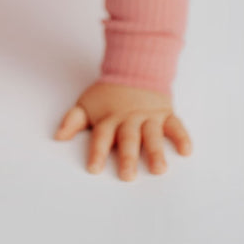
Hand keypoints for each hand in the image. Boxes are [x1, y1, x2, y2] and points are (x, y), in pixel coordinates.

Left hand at [54, 81, 192, 180]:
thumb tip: (57, 137)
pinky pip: (176, 125)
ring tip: (159, 169)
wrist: (135, 68)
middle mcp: (129, 119)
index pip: (102, 136)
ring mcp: (149, 116)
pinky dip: (182, 137)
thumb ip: (73, 120)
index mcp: (109, 119)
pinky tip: (186, 151)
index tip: (94, 168)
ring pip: (152, 135)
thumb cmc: (108, 94)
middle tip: (128, 176)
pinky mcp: (165, 114)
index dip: (97, 152)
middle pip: (128, 139)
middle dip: (128, 157)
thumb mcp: (87, 104)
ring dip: (156, 151)